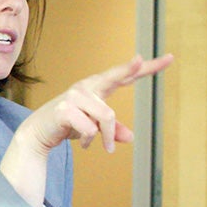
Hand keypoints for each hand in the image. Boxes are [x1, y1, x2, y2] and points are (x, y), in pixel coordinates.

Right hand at [0, 54, 173, 206]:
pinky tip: (82, 143)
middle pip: (115, 76)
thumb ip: (112, 130)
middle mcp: (87, 87)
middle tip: (140, 59)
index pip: (124, 76)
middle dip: (129, 68)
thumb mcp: (94, 129)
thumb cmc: (67, 126)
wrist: (38, 134)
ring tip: (103, 147)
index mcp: (97, 88)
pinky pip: (90, 129)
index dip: (146, 68)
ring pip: (106, 117)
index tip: (168, 58)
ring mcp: (75, 96)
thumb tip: (130, 138)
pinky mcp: (65, 109)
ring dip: (107, 137)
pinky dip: (89, 141)